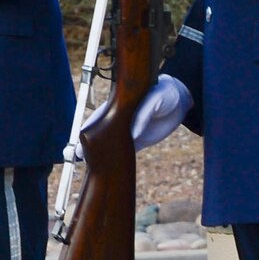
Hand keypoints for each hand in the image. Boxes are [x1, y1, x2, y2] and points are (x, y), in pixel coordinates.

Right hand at [67, 74, 191, 160]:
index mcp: (122, 105)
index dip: (90, 125)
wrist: (179, 102)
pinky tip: (106, 166)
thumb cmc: (166, 93)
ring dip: (99, 151)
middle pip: (100, 130)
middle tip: (78, 153)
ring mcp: (128, 130)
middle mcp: (121, 118)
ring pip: (109, 142)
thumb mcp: (158, 99)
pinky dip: (115, 158)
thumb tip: (132, 134)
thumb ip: (144, 113)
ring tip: (86, 161)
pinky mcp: (137, 140)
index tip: (82, 137)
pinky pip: (124, 150)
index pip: (101, 115)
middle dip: (88, 141)